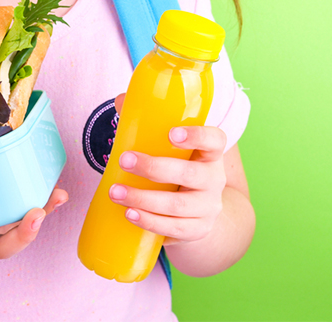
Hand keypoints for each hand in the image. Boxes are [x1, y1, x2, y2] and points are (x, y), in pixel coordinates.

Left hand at [110, 94, 226, 245]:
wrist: (198, 213)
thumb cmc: (178, 170)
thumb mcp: (171, 150)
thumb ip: (148, 123)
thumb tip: (122, 100)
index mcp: (210, 154)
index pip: (215, 140)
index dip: (198, 135)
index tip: (172, 133)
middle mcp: (214, 180)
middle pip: (191, 173)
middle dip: (154, 168)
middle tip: (124, 160)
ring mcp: (208, 208)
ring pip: (178, 206)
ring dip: (143, 199)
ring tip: (115, 192)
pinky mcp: (197, 230)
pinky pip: (175, 229)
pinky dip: (150, 222)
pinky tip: (130, 214)